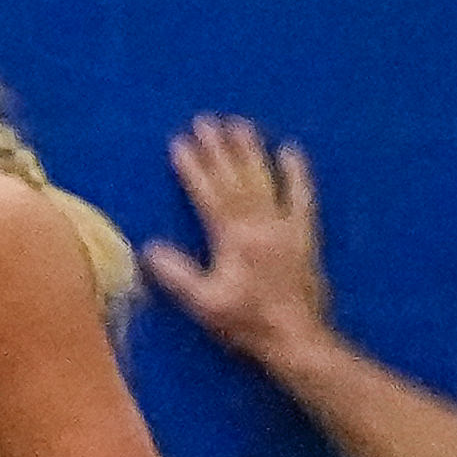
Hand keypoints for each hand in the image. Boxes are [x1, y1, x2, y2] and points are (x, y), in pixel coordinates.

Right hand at [143, 115, 337, 366]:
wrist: (296, 336)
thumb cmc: (246, 322)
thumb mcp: (203, 304)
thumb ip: (177, 274)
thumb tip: (150, 248)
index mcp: (232, 239)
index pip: (209, 194)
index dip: (193, 167)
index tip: (180, 142)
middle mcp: (260, 224)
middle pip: (236, 178)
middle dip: (219, 148)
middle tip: (207, 120)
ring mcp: (286, 226)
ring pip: (265, 179)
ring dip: (250, 151)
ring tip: (239, 125)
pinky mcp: (305, 233)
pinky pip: (302, 195)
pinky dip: (297, 172)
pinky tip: (290, 150)